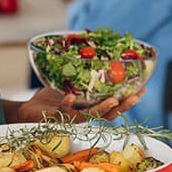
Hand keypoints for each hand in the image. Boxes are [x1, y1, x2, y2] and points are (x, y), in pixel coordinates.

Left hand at [16, 87, 144, 123]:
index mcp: (89, 107)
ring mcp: (70, 117)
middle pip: (108, 114)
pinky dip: (68, 103)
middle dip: (124, 106)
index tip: (142, 89)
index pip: (114, 106)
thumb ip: (82, 75)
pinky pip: (63, 110)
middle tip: (136, 96)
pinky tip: (71, 96)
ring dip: (103, 108)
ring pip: (91, 116)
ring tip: (113, 100)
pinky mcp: (56, 116)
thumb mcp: (70, 84)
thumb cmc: (51, 97)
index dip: (128, 100)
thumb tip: (96, 54)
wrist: (29, 110)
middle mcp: (83, 115)